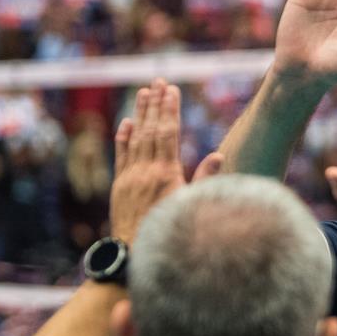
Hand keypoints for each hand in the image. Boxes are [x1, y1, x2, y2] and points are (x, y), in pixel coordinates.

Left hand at [111, 79, 221, 244]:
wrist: (136, 253)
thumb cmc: (171, 231)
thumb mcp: (192, 206)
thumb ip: (204, 180)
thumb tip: (217, 154)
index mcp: (166, 174)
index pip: (168, 133)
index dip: (170, 110)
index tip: (172, 90)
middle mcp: (145, 171)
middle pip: (150, 130)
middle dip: (155, 104)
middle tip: (157, 82)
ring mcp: (130, 177)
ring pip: (135, 138)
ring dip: (140, 113)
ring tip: (143, 92)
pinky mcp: (120, 185)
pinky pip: (121, 155)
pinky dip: (123, 137)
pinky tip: (126, 122)